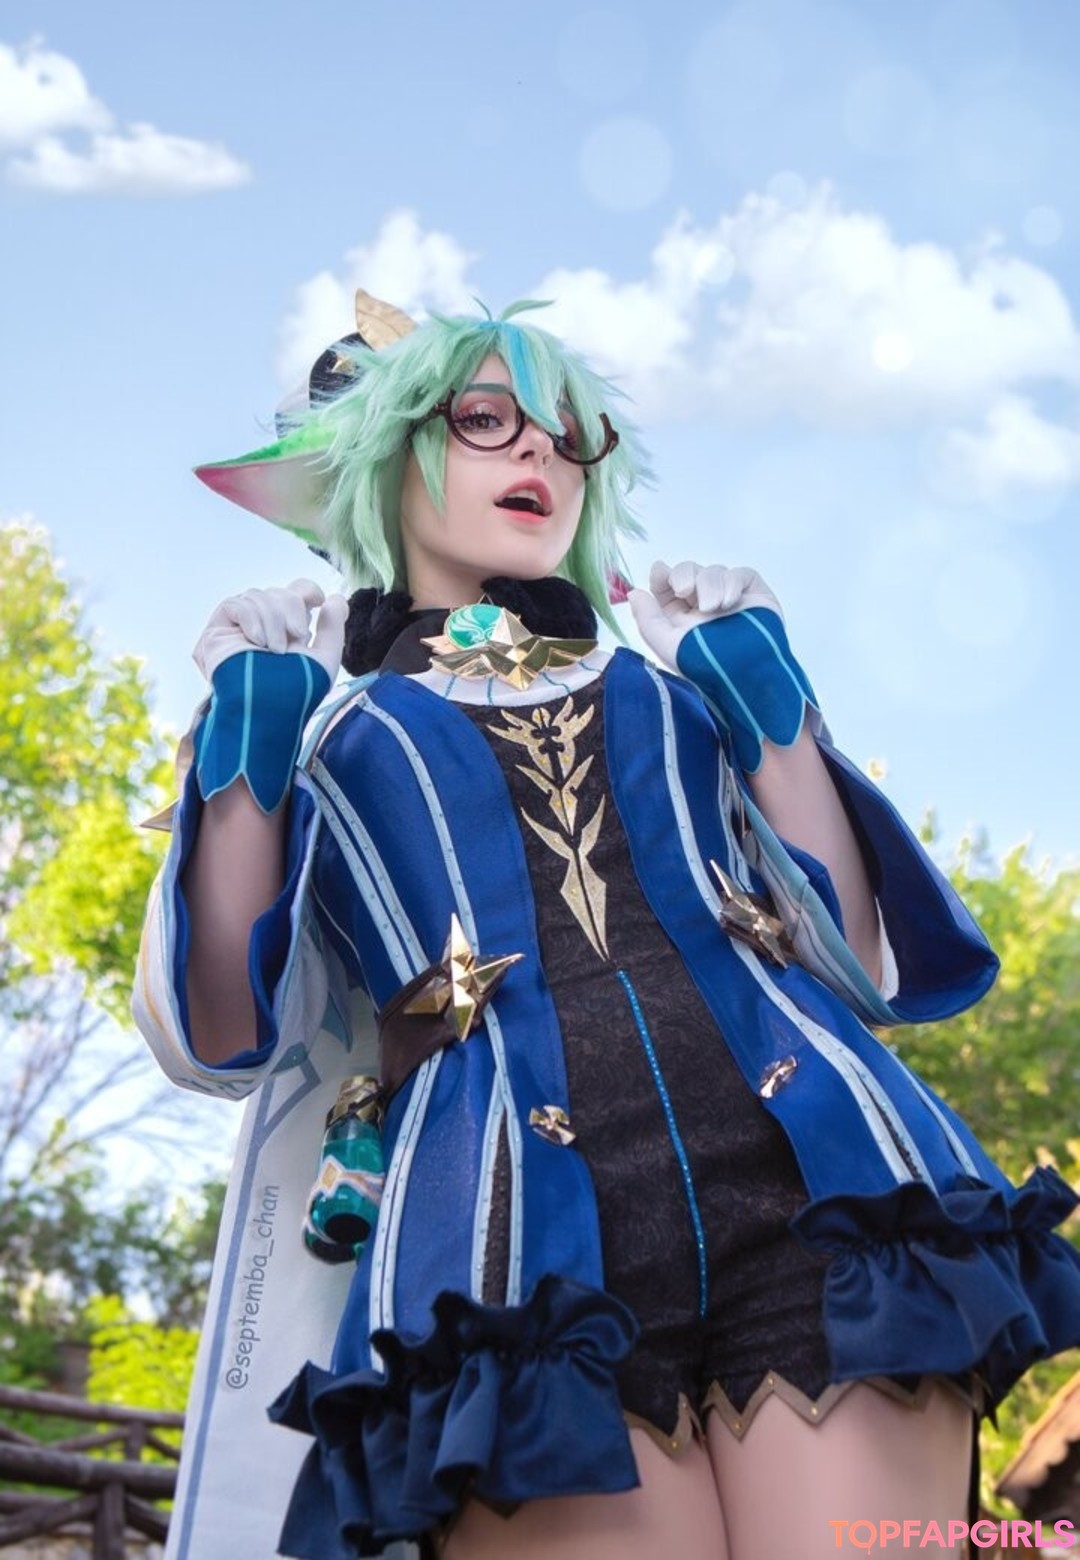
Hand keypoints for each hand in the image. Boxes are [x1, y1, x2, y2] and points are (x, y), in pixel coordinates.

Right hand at [193, 578, 347, 683]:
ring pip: (257, 596)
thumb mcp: (323, 661)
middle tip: (296, 638)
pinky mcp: (216, 632)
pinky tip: (257, 641)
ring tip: (275, 650)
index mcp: (287, 632)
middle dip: (291, 610)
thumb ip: (332, 630)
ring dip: (272, 620)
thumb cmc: (296, 695)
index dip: (307, 589)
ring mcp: (239, 630)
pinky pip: (234, 605)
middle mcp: (263, 628)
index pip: (294, 592)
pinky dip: (250, 618)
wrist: (267, 708)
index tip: (318, 599)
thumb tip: (337, 599)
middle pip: (279, 593)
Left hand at [629, 561, 780, 670]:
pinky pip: (739, 574)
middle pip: (689, 572)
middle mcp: (704, 606)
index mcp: (682, 618)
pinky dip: (731, 583)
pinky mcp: (754, 594)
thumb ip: (647, 619)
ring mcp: (729, 598)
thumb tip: (634, 593)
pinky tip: (728, 602)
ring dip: (708, 584)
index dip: (662, 576)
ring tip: (711, 607)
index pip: (667, 587)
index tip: (659, 573)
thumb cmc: (707, 668)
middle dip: (684, 575)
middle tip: (684, 590)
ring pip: (713, 571)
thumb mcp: (668, 647)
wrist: (747, 676)